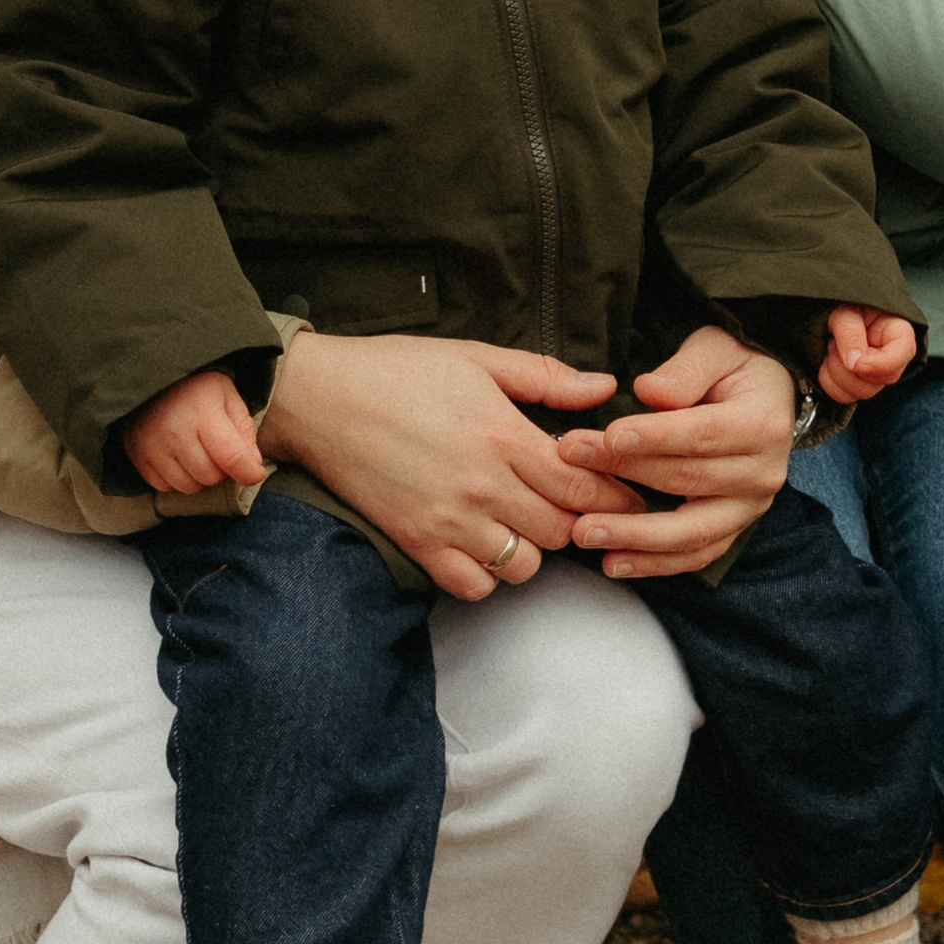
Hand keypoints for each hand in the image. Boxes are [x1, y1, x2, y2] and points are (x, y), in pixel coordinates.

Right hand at [125, 368, 267, 494]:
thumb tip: (252, 467)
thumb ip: (244, 431)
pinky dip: (176, 477)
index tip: (255, 472)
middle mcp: (174, 430)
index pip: (231, 457)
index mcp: (201, 410)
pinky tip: (176, 456)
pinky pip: (165, 486)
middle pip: (210, 476)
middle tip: (217, 450)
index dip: (249, 472)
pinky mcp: (137, 456)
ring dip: (198, 476)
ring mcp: (152, 445)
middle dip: (220, 469)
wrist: (149, 377)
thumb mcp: (227, 396)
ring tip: (196, 451)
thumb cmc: (195, 388)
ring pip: (189, 487)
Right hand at [257, 330, 618, 602]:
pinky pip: (473, 585)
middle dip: (577, 520)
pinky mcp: (417, 543)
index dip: (615, 496)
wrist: (317, 398)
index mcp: (503, 435)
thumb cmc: (395, 370)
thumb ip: (544, 377)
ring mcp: (449, 520)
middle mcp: (482, 485)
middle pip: (563, 531)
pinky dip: (486, 574)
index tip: (626, 494)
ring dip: (533, 548)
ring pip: (525, 566)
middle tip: (571, 506)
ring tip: (522, 522)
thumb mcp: (475, 358)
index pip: (583, 486)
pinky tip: (483, 544)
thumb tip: (603, 387)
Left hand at [554, 326, 797, 579]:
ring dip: (634, 537)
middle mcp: (761, 473)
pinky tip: (612, 562)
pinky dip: (653, 563)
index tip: (607, 436)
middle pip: (687, 480)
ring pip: (690, 533)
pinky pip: (693, 556)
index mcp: (762, 424)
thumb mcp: (716, 348)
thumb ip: (685, 370)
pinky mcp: (732, 530)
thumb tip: (649, 392)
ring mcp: (748, 508)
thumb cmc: (733, 370)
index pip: (702, 434)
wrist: (766, 400)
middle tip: (570, 465)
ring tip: (585, 532)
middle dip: (624, 474)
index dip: (654, 437)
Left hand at [820, 307, 918, 404]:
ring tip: (831, 349)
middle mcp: (890, 356)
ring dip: (838, 373)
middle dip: (851, 368)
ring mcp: (875, 372)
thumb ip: (850, 333)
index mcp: (897, 332)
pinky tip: (828, 362)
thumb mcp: (845, 310)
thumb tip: (854, 364)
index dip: (880, 364)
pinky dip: (830, 383)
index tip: (856, 363)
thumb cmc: (844, 304)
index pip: (904, 353)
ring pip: (863, 392)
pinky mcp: (858, 383)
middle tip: (835, 344)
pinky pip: (846, 397)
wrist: (832, 309)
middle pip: (882, 379)